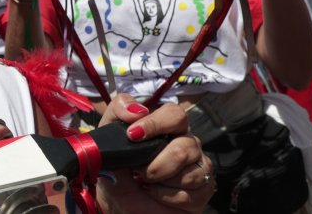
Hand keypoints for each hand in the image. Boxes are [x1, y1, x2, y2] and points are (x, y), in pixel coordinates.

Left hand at [96, 95, 214, 213]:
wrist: (118, 201)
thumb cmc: (118, 168)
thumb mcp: (108, 137)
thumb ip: (117, 113)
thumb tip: (137, 111)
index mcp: (167, 127)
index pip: (175, 114)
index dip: (156, 124)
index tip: (133, 135)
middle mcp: (187, 143)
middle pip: (186, 146)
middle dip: (156, 163)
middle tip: (137, 170)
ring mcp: (199, 167)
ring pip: (190, 172)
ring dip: (158, 181)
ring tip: (144, 182)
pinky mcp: (202, 192)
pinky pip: (190, 194)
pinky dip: (164, 196)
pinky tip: (154, 193)